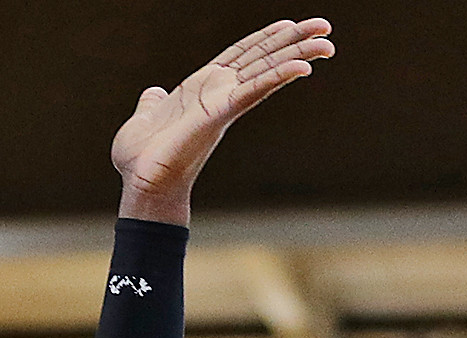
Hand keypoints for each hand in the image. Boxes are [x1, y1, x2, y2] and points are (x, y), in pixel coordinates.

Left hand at [112, 19, 333, 222]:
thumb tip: (152, 94)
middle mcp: (218, 93)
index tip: (290, 24)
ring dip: (298, 55)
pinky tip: (301, 66)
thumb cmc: (140, 159)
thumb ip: (151, 104)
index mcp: (203, 88)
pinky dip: (276, 77)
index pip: (240, 54)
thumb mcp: (144, 119)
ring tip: (327, 44)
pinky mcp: (220, 114)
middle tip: (326, 27)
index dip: (265, 37)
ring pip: (266, 71)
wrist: (139, 183)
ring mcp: (222, 103)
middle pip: (263, 58)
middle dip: (294, 41)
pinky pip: (253, 90)